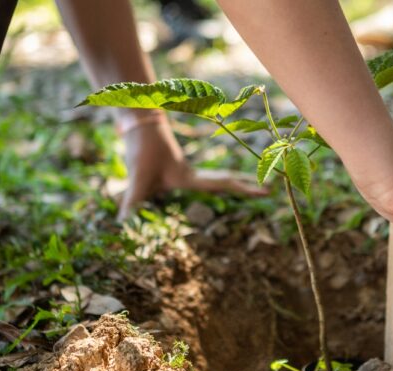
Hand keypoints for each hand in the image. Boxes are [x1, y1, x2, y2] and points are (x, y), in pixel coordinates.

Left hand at [117, 117, 267, 220]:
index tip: (265, 191)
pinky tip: (218, 189)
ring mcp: (186, 172)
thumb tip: (123, 225)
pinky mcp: (175, 170)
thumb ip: (132, 201)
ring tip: (255, 188)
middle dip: (247, 187)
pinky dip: (217, 184)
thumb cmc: (141, 149)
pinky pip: (202, 179)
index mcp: (190, 178)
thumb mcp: (137, 178)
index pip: (223, 185)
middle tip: (269, 191)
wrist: (138, 122)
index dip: (244, 190)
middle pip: (226, 181)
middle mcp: (193, 175)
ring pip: (217, 179)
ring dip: (235, 184)